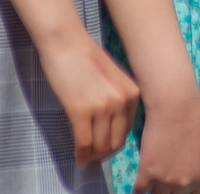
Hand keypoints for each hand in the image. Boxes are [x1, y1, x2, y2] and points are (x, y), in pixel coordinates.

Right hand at [41, 34, 139, 166]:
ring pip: (100, 145)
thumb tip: (111, 126)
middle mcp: (121, 101)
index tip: (106, 148)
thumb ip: (116, 99)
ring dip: (92, 155)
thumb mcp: (112, 79)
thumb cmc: (85, 57)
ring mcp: (102, 107)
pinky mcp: (81, 111)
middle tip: (94, 157)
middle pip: (116, 141)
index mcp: (132, 93)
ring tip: (85, 157)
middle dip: (105, 154)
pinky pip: (84, 142)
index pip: (127, 130)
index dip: (115, 143)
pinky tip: (78, 157)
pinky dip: (81, 153)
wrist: (67, 42)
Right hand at [134, 81, 199, 193]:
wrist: (175, 106)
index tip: (177, 190)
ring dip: (154, 190)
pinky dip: (138, 189)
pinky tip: (138, 186)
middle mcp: (185, 183)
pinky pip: (140, 190)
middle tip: (163, 183)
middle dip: (169, 192)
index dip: (186, 193)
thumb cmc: (195, 120)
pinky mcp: (147, 173)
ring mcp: (166, 179)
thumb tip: (196, 176)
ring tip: (151, 184)